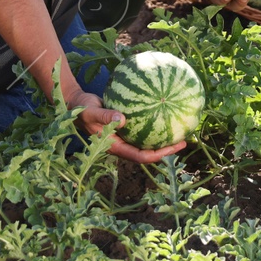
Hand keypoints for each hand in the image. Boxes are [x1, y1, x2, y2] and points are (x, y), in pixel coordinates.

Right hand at [69, 90, 185, 163]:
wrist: (75, 104)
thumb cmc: (82, 109)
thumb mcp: (91, 112)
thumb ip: (105, 116)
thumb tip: (122, 119)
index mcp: (115, 147)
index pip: (140, 156)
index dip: (158, 154)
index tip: (174, 147)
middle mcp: (122, 144)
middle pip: (148, 151)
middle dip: (166, 149)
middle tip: (185, 141)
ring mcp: (124, 136)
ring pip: (147, 141)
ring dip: (163, 138)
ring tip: (180, 129)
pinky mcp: (125, 126)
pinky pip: (143, 127)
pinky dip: (154, 122)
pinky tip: (164, 110)